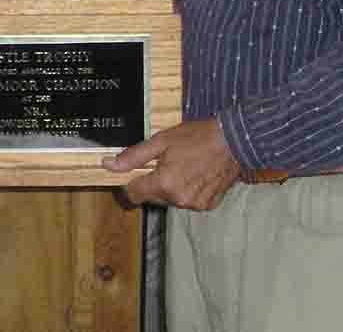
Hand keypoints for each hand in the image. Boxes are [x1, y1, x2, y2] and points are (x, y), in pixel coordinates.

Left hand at [102, 118, 240, 209]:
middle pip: (153, 196)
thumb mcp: (161, 141)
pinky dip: (188, 190)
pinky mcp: (207, 205)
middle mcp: (178, 199)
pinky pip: (188, 201)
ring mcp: (194, 204)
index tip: (139, 171)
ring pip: (170, 199)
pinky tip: (196, 174)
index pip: (134, 193)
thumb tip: (109, 165)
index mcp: (164, 183)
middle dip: (155, 181)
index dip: (133, 181)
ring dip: (172, 186)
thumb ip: (134, 156)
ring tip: (184, 165)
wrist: (233, 141)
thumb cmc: (197, 137)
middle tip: (167, 161)